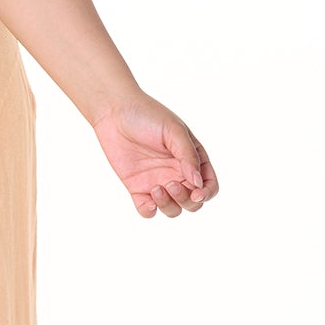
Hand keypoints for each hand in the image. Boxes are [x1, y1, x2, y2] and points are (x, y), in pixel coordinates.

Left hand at [92, 93, 216, 217]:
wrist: (115, 112)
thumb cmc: (148, 115)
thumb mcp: (174, 131)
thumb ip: (188, 155)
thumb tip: (198, 183)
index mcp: (192, 159)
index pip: (209, 185)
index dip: (206, 193)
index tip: (196, 193)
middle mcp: (178, 173)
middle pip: (192, 202)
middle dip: (186, 200)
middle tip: (170, 183)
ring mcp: (158, 182)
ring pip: (172, 209)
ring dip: (169, 206)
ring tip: (156, 188)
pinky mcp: (137, 187)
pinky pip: (147, 210)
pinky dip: (149, 211)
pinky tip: (147, 201)